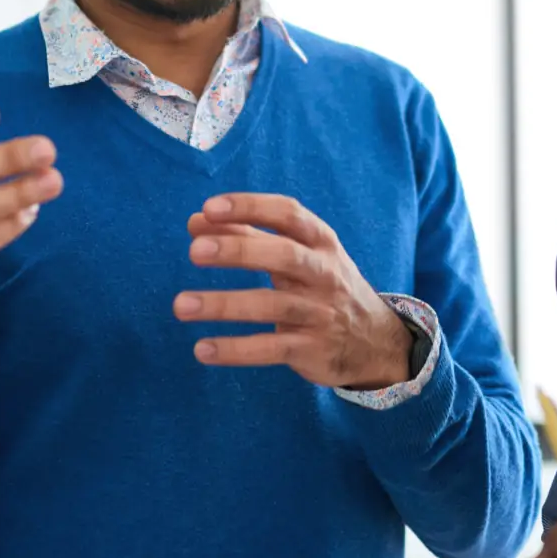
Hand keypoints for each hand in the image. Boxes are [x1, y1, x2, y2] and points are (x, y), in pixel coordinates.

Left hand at [173, 193, 414, 389]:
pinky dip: (236, 350)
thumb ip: (247, 236)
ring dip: (223, 304)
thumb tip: (195, 221)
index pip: (287, 214)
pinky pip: (271, 348)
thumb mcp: (297, 255)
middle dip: (238, 251)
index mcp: (320, 240)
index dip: (249, 208)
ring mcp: (320, 313)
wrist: (375, 341)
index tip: (209, 208)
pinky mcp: (313, 349)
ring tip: (180, 305)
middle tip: (194, 251)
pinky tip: (202, 349)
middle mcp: (324, 273)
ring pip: (271, 305)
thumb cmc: (321, 285)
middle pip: (283, 255)